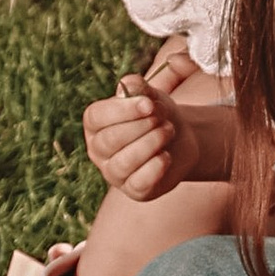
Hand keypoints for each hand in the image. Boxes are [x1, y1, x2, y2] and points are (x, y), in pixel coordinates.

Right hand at [81, 66, 187, 202]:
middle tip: (162, 119)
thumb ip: (137, 87)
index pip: (96, 117)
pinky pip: (138, 183)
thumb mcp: (149, 95)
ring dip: (149, 144)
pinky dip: (155, 168)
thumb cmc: (156, 114)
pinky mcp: (135, 190)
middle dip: (140, 127)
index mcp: (95, 124)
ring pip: (122, 163)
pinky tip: (166, 156)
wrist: (179, 139)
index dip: (122, 110)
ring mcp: (114, 173)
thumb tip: (128, 85)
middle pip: (109, 141)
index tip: (149, 104)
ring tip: (168, 131)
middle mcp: (98, 150)